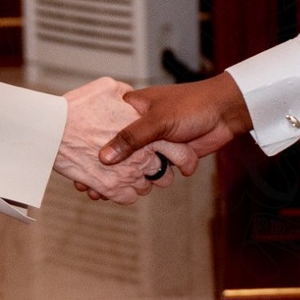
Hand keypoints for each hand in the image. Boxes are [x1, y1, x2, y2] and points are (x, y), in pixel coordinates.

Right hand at [68, 75, 252, 200]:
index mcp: (131, 108)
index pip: (102, 128)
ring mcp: (153, 143)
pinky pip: (149, 173)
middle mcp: (139, 126)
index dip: (89, 145)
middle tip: (84, 184)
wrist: (226, 112)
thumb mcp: (157, 120)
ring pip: (131, 165)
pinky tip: (121, 193)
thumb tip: (104, 158)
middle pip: (114, 151)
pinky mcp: (167, 156)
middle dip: (100, 168)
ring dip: (119, 179)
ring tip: (98, 193)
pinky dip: (139, 183)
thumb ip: (131, 138)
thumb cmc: (191, 106)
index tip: (72, 160)